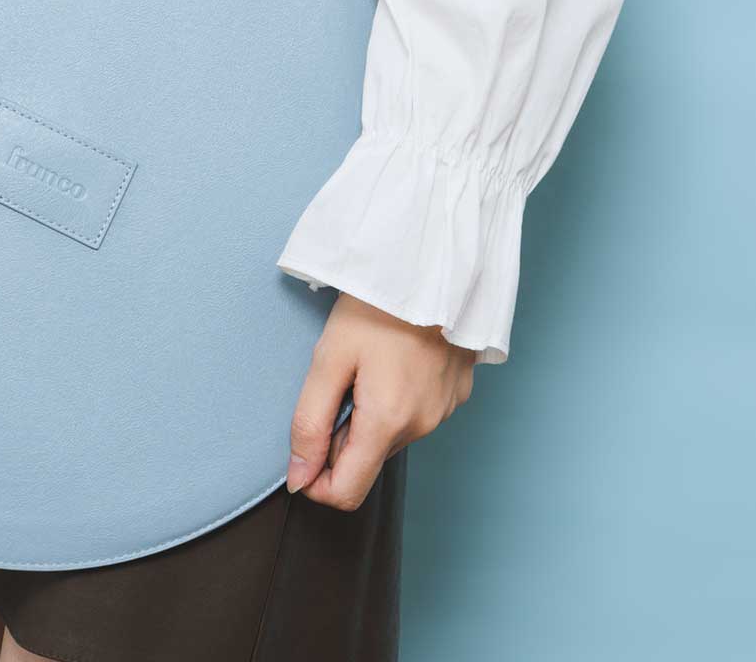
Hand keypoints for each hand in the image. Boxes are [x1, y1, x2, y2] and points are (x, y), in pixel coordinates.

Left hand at [286, 293, 475, 509]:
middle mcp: (422, 426)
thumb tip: (299, 477)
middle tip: (336, 381)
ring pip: (391, 436)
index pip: (347, 492)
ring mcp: (444, 411)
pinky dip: (397, 399)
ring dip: (369, 415)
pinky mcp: (456, 393)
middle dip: (342, 436)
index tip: (302, 452)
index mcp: (388, 421)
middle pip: (368, 459)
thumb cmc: (377, 304)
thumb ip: (309, 422)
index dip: (315, 483)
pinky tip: (394, 360)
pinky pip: (417, 414)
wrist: (433, 262)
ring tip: (367, 363)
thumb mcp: (329, 357)